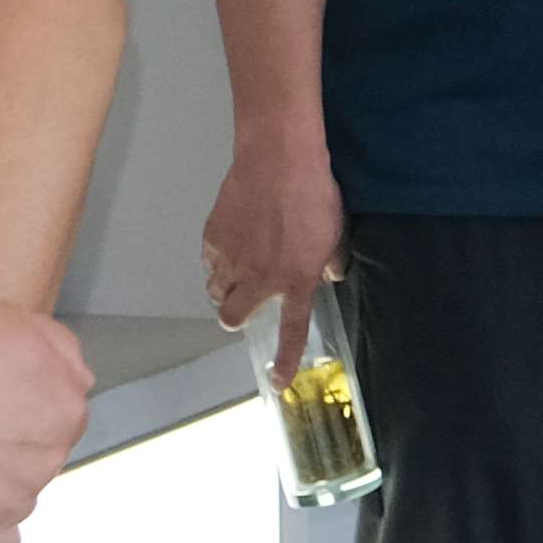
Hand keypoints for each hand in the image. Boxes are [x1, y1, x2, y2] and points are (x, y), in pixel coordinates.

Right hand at [0, 299, 94, 542]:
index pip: (59, 420)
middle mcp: (52, 454)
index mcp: (68, 407)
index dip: (22, 413)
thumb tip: (76, 383)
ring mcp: (17, 493)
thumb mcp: (22, 323)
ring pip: (19, 495)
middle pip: (39, 458)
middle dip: (10, 447)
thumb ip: (64, 355)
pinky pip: (1, 541)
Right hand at [198, 130, 346, 375]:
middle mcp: (261, 278)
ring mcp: (232, 260)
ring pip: (217, 291)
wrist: (278, 160)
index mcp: (296, 279)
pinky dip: (216, 261)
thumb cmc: (314, 193)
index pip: (291, 329)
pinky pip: (208, 263)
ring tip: (237, 271)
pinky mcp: (213, 239)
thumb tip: (331, 277)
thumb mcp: (334, 231)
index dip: (285, 358)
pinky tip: (230, 244)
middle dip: (236, 317)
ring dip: (225, 289)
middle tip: (245, 303)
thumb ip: (331, 261)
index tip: (278, 382)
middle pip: (234, 317)